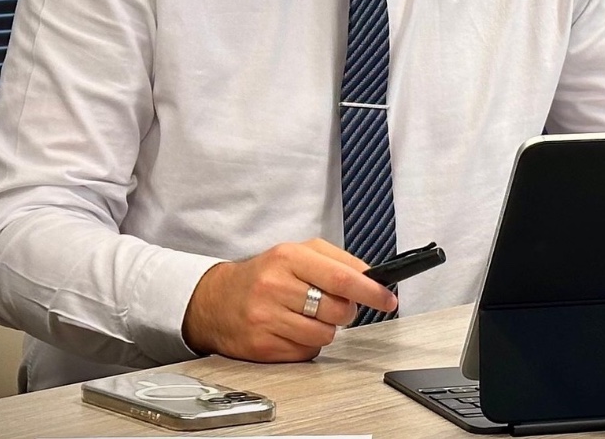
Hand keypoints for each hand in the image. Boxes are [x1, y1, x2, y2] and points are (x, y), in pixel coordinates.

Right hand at [181, 238, 398, 361]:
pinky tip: (291, 329)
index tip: (388, 299)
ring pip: (324, 334)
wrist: (215, 300)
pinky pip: (306, 351)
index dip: (371, 291)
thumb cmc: (263, 274)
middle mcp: (275, 286)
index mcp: (288, 257)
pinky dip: (307, 343)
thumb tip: (372, 278)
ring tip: (307, 315)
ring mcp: (266, 318)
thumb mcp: (297, 253)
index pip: (341, 277)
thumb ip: (336, 261)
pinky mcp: (261, 346)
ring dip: (325, 328)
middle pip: (337, 310)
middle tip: (334, 305)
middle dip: (346, 311)